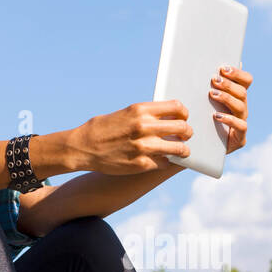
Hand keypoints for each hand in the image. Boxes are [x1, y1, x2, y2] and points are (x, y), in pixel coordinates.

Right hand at [70, 100, 192, 173]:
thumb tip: (167, 118)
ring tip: (182, 151)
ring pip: (179, 148)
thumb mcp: (125, 113)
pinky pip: (165, 163)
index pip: (176, 107)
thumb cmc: (103, 128)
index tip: (183, 118)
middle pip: (182, 127)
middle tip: (186, 136)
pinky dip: (165, 161)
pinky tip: (161, 159)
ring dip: (183, 150)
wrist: (83, 147)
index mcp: (140, 110)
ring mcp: (144, 147)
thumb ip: (146, 115)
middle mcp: (144, 126)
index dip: (184, 113)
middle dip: (187, 132)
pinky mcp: (141, 164)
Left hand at [209, 65, 251, 153]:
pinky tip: (216, 116)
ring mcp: (242, 123)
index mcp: (238, 97)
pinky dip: (229, 120)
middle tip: (214, 80)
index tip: (223, 68)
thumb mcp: (204, 102)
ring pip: (241, 106)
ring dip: (227, 98)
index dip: (238, 73)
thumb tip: (206, 66)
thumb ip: (209, 87)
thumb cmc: (202, 121)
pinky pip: (240, 126)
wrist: (202, 149)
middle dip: (228, 84)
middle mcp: (242, 109)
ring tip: (212, 94)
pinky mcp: (240, 138)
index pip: (246, 81)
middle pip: (242, 92)